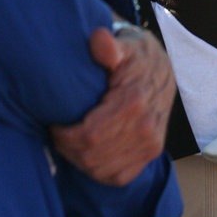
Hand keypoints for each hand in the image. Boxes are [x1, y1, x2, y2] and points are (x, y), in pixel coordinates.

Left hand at [50, 25, 174, 184]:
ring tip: (70, 141)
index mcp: (134, 102)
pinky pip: (118, 177)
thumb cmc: (134, 55)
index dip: (65, 135)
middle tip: (58, 132)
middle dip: (68, 148)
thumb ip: (107, 46)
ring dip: (80, 160)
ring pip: (102, 170)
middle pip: (92, 156)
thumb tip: (98, 39)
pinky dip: (98, 170)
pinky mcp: (151, 153)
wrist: (161, 65)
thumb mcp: (121, 45)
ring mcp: (150, 144)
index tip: (55, 122)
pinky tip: (88, 154)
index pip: (89, 136)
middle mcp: (145, 128)